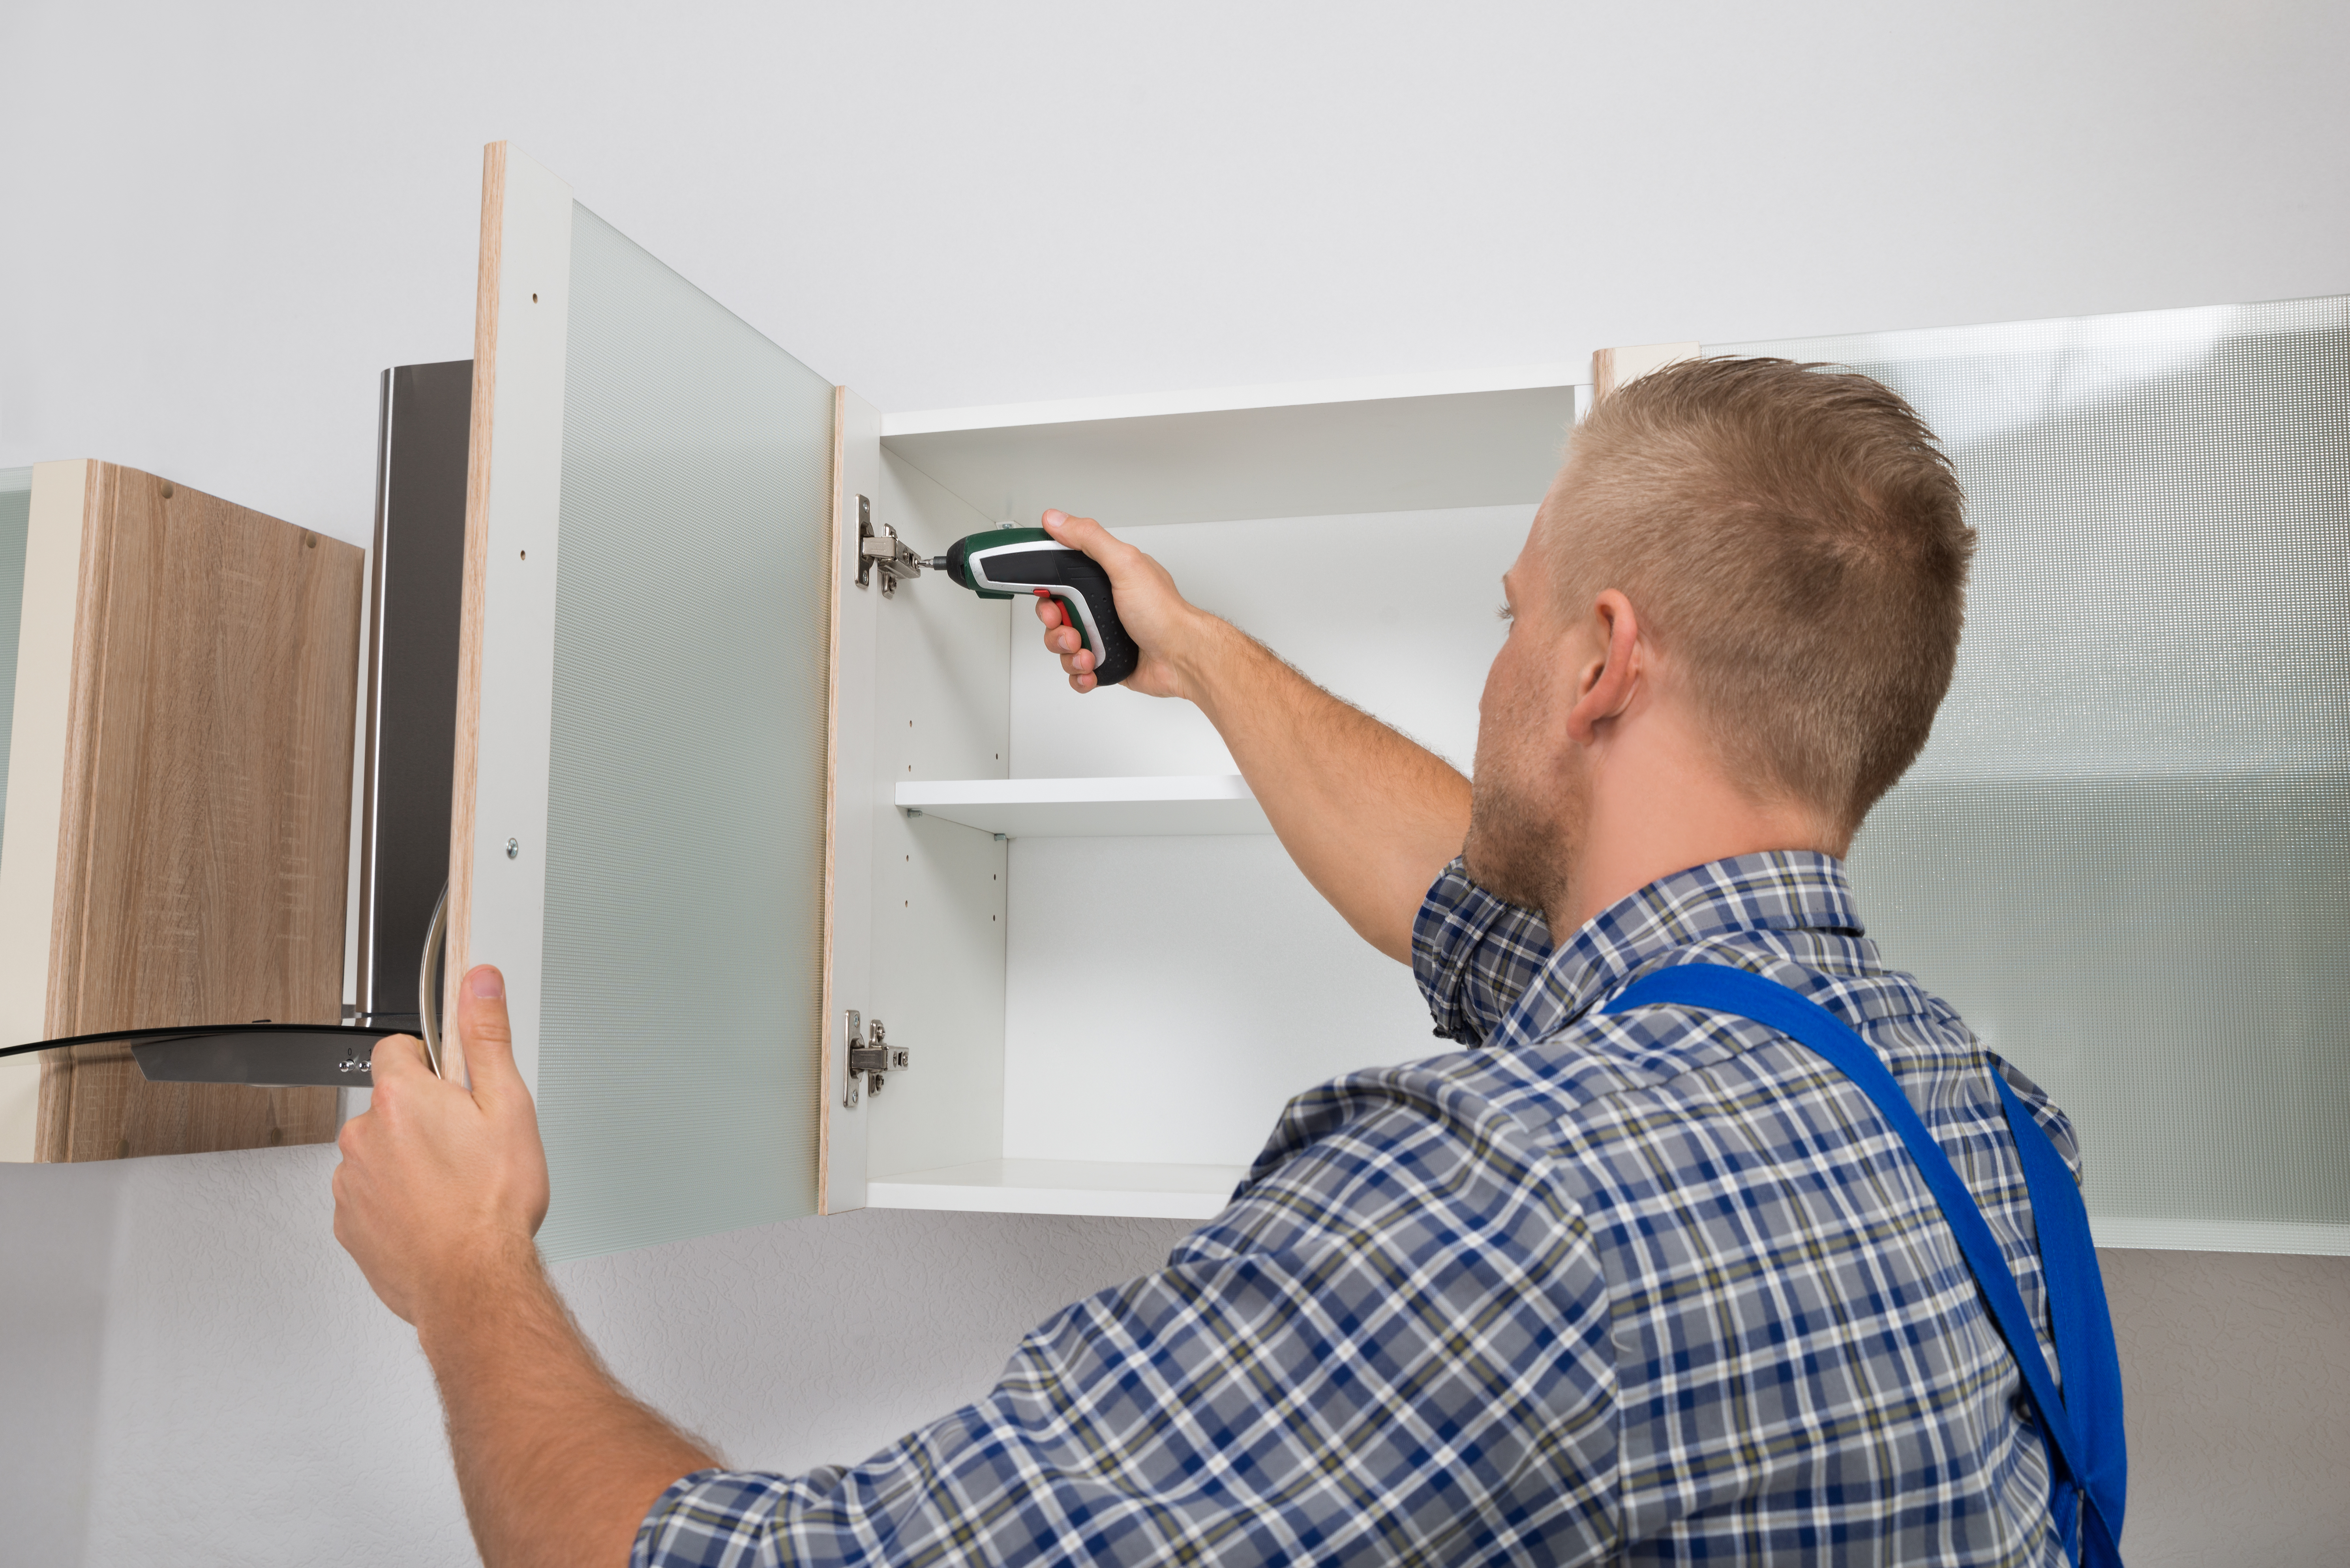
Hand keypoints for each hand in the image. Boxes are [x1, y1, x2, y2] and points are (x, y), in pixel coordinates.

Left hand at [333, 965, 549, 1325]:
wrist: (473, 1284)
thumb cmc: (491, 1205)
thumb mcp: (509, 1107)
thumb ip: (487, 1037)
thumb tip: (479, 982)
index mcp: (402, 1098)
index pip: (396, 1049)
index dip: (431, 1063)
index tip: (454, 1088)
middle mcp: (364, 1136)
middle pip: (389, 1105)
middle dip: (422, 1118)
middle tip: (466, 1147)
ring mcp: (350, 1184)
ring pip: (379, 1153)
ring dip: (407, 1162)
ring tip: (451, 1188)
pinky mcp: (348, 1224)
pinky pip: (369, 1197)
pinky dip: (395, 1202)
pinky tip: (432, 1216)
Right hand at [1032, 509, 1217, 697]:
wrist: (1183, 657)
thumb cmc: (1163, 613)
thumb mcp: (1125, 564)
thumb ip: (1089, 539)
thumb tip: (1057, 519)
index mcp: (1106, 578)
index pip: (1061, 579)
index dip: (1048, 590)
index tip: (1049, 599)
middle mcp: (1103, 606)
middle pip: (1056, 615)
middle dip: (1056, 627)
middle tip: (1071, 631)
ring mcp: (1104, 635)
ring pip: (1063, 645)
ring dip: (1068, 653)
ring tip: (1087, 653)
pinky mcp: (1106, 661)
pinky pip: (1077, 670)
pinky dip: (1079, 674)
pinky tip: (1091, 669)